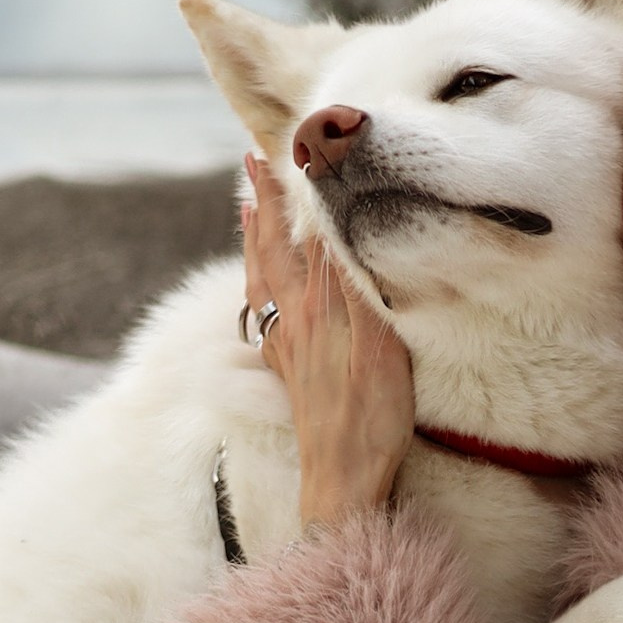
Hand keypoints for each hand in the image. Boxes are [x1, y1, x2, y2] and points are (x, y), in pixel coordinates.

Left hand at [243, 151, 414, 529]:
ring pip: (262, 275)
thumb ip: (356, 284)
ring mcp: (287, 343)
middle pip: (272, 246)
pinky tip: (261, 281)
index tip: (298, 144)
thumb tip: (333, 227)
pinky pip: (263, 307)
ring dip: (253, 235)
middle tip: (250, 160)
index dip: (304, 189)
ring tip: (244, 204)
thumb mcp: (378, 344)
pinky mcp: (287, 367)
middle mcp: (295, 318)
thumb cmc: (371, 417)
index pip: (309, 232)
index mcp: (318, 305)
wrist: (342, 478)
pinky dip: (258, 278)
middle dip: (262, 201)